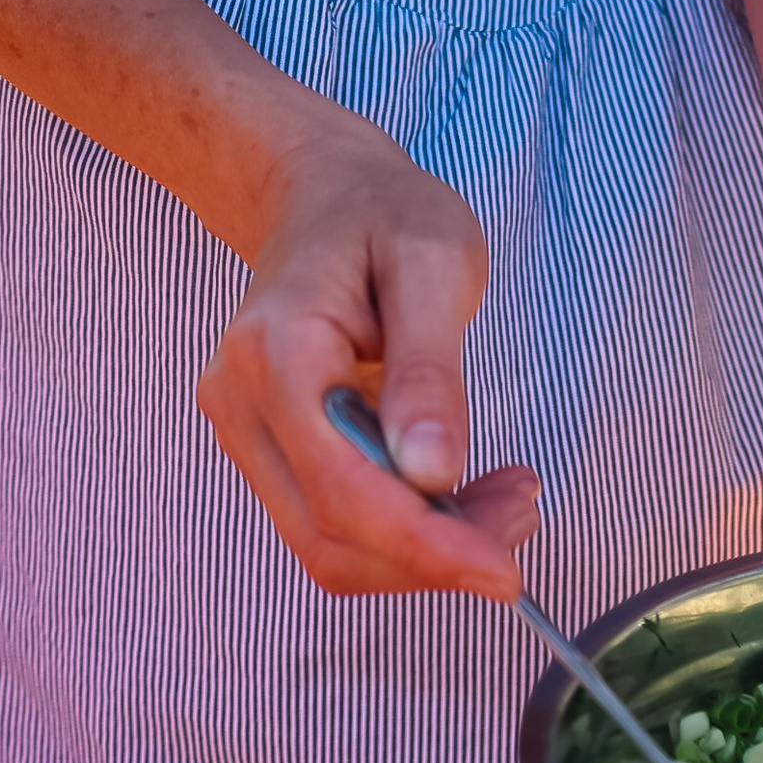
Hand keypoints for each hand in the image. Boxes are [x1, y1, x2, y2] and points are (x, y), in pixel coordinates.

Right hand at [198, 127, 537, 601]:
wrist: (323, 193)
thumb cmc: (383, 213)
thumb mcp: (433, 262)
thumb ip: (430, 369)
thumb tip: (433, 471)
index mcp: (276, 352)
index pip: (342, 489)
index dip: (425, 546)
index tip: (504, 570)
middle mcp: (240, 403)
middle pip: (330, 535)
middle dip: (434, 553)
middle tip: (522, 515)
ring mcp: (244, 431)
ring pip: (326, 544)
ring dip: (421, 549)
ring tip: (504, 502)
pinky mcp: (266, 448)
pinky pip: (327, 520)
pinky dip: (399, 529)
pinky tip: (456, 493)